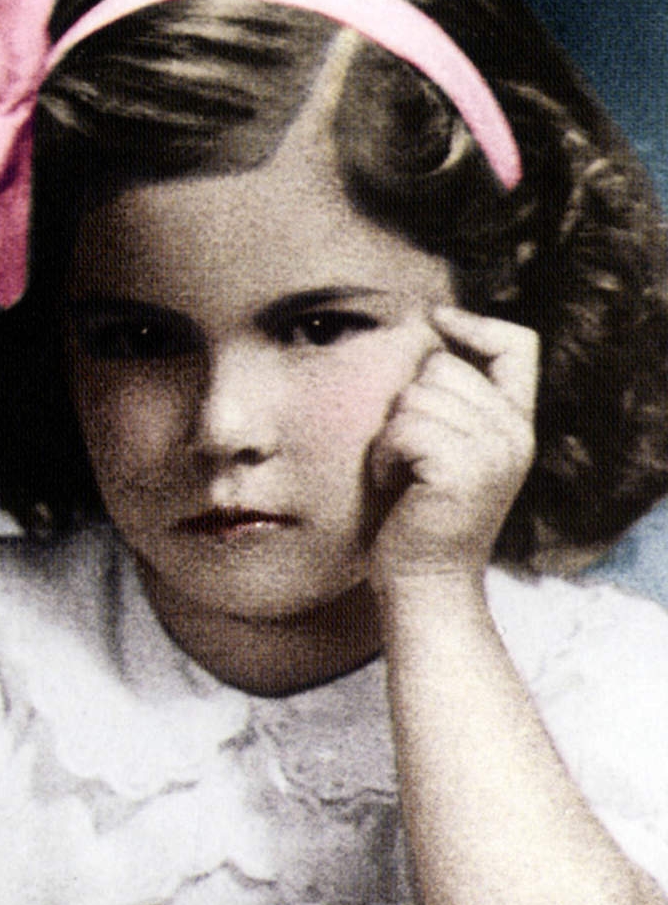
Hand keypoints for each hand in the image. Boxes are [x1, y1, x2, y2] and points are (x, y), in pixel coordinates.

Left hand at [367, 306, 537, 592]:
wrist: (425, 585)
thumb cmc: (419, 516)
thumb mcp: (449, 449)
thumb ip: (455, 400)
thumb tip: (429, 327)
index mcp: (517, 425)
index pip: (517, 345)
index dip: (475, 325)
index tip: (435, 319)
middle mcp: (515, 434)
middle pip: (443, 365)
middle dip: (409, 404)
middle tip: (411, 456)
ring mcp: (493, 451)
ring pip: (416, 396)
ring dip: (392, 435)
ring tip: (405, 475)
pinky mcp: (462, 470)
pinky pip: (404, 429)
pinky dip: (386, 456)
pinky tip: (396, 487)